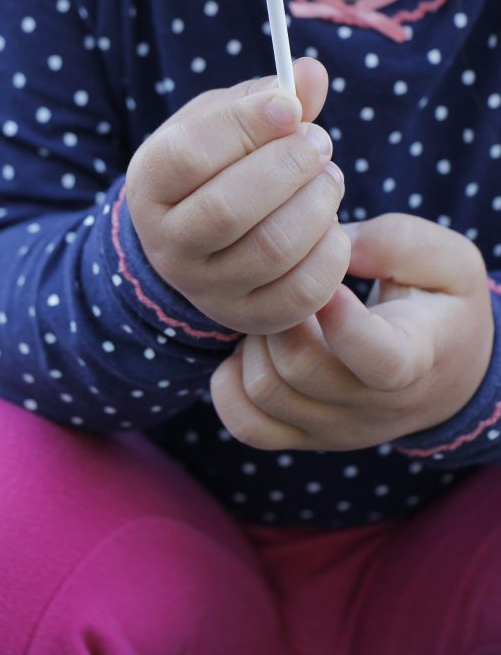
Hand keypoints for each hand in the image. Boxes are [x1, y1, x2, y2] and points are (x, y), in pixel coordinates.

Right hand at [125, 58, 349, 333]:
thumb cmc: (214, 168)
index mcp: (150, 184)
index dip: (245, 125)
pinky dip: (330, 253)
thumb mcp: (222, 124)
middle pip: (228, 209)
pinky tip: (331, 227)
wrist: (196, 244)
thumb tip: (311, 75)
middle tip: (319, 143)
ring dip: (317, 204)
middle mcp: (168, 243)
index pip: (188, 155)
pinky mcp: (249, 318)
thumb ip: (264, 98)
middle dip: (288, 167)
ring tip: (329, 180)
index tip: (290, 107)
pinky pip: (301, 293)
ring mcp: (206, 288)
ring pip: (271, 250)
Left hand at [210, 214, 493, 449]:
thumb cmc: (440, 302)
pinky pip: (246, 424)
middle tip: (289, 280)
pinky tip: (254, 347)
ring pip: (263, 392)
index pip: (378, 360)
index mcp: (416, 358)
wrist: (447, 372)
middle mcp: (373, 406)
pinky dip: (232, 384)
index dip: (344, 322)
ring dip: (255, 340)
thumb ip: (394, 242)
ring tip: (276, 311)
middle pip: (297, 369)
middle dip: (279, 311)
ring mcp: (335, 428)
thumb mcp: (445, 259)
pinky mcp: (304, 437)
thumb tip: (331, 246)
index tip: (330, 283)